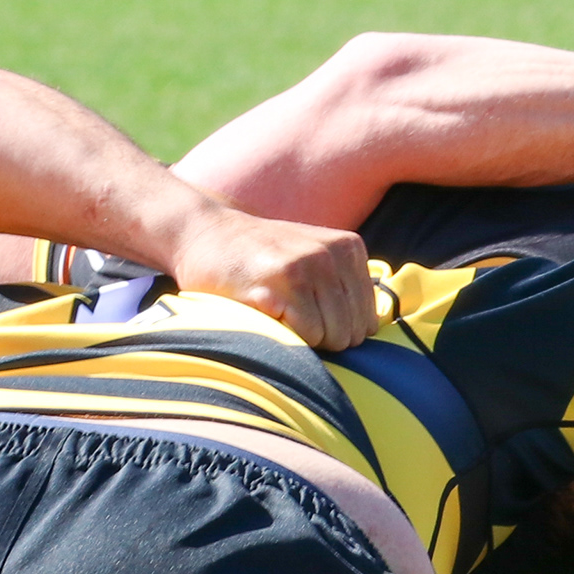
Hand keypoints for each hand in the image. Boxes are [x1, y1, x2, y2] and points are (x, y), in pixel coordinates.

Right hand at [164, 203, 375, 350]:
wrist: (204, 234)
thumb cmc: (259, 258)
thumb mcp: (312, 257)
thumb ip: (342, 286)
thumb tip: (370, 334)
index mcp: (349, 248)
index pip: (368, 320)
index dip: (338, 331)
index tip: (309, 316)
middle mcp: (333, 254)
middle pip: (353, 332)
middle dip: (325, 338)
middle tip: (291, 317)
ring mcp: (307, 267)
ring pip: (332, 337)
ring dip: (305, 339)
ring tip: (278, 312)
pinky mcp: (279, 285)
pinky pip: (307, 336)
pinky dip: (287, 338)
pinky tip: (264, 312)